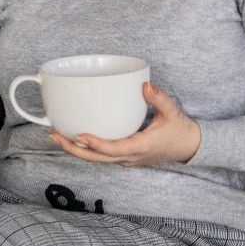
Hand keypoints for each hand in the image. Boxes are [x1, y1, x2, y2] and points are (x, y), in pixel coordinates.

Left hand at [49, 83, 202, 166]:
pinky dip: (86, 149)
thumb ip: (159, 98)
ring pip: (97, 160)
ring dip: (76, 150)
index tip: (79, 135)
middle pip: (97, 159)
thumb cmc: (181, 130)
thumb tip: (144, 85)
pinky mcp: (125, 158)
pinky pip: (102, 157)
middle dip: (73, 149)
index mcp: (141, 147)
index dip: (95, 145)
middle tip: (53, 135)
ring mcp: (127, 160)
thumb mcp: (173, 112)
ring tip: (56, 135)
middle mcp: (130, 157)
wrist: (190, 147)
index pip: (114, 150)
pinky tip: (73, 138)